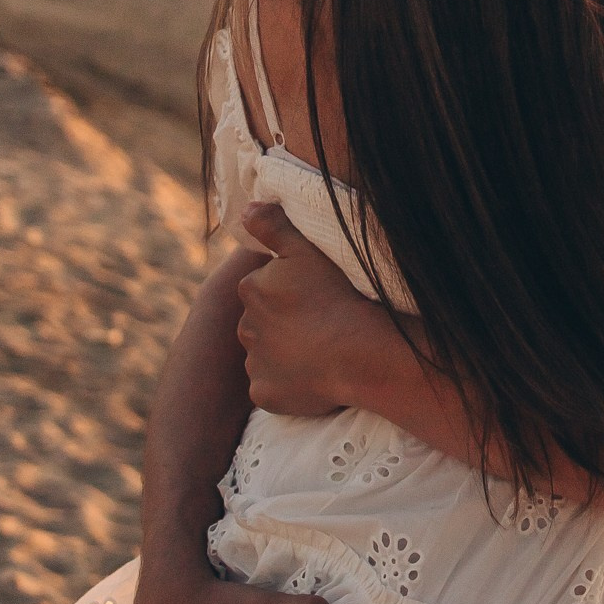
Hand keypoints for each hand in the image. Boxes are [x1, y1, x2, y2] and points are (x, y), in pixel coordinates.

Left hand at [236, 202, 391, 416]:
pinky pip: (273, 388)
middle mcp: (244, 327)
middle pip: (263, 322)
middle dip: (284, 323)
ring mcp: (255, 364)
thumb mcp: (307, 249)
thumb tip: (246, 209)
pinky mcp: (266, 394)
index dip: (291, 290)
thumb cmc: (338, 295)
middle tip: (322, 322)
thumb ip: (274, 226)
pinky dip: (289, 384)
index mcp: (252, 289)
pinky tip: (316, 377)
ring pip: (268, 355)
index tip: (318, 294)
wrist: (358, 352)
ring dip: (287, 353)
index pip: (263, 287)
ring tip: (324, 350)